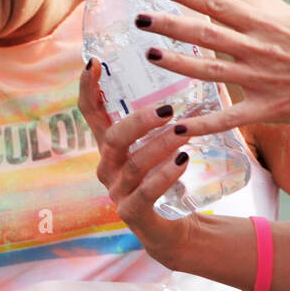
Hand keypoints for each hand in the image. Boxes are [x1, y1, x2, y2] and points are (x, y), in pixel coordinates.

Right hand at [78, 58, 199, 266]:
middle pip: (112, 138)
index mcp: (112, 145)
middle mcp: (108, 167)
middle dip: (138, 121)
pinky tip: (182, 162)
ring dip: (159, 146)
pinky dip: (164, 176)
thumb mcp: (165, 143)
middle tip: (167, 108)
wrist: (176, 227)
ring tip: (183, 133)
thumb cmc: (170, 175)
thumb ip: (174, 114)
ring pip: (132, 164)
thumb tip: (201, 72)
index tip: (94, 63)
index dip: (88, 89)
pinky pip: (145, 193)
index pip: (91, 113)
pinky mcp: (132, 214)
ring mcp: (117, 192)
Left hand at [132, 0, 289, 136]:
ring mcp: (264, 81)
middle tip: (139, 17)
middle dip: (170, 24)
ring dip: (178, 64)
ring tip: (150, 53)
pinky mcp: (271, 109)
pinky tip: (179, 127)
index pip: (219, 4)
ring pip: (211, 72)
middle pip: (206, 34)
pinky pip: (232, 118)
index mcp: (269, 23)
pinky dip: (205, 124)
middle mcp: (261, 49)